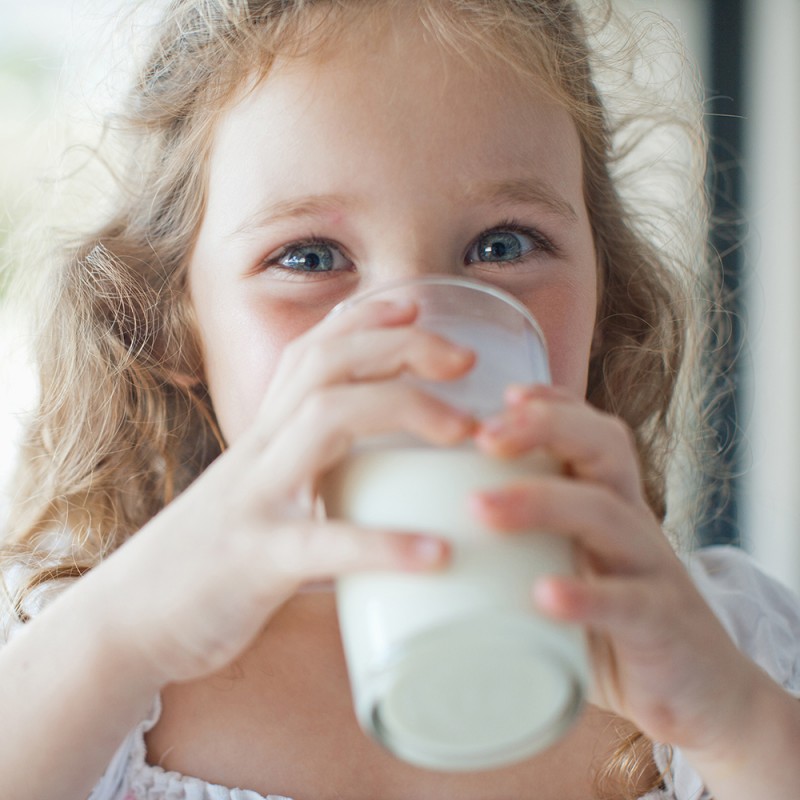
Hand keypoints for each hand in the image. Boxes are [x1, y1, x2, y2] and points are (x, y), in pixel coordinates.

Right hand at [93, 298, 474, 685]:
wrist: (132, 620)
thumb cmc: (211, 559)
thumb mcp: (259, 497)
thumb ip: (309, 477)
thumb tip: (380, 482)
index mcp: (266, 437)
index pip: (312, 352)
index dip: (365, 320)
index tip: (418, 305)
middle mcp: (260, 453)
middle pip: (327, 365)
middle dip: (400, 346)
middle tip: (465, 359)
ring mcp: (256, 500)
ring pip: (325, 420)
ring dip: (403, 410)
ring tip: (464, 432)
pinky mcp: (256, 561)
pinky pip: (324, 544)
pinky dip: (384, 544)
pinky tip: (437, 554)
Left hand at [470, 384, 766, 754]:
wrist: (703, 695)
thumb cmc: (614, 624)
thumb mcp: (571, 569)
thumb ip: (523, 550)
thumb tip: (432, 543)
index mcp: (608, 502)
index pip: (589, 432)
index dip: (553, 404)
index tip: (504, 395)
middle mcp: (632, 522)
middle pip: (602, 448)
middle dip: (545, 428)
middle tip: (484, 437)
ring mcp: (649, 569)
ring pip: (604, 513)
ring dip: (540, 502)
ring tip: (481, 508)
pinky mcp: (659, 623)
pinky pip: (626, 601)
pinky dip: (585, 594)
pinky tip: (543, 593)